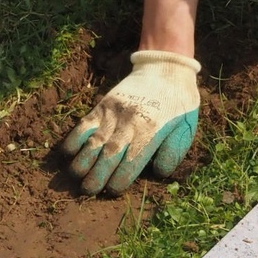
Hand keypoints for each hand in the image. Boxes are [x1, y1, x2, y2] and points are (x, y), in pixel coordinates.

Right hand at [62, 50, 200, 194]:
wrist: (165, 66)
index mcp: (152, 132)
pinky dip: (74, 139)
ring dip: (82, 162)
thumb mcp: (187, 127)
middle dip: (96, 177)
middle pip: (108, 156)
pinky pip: (84, 125)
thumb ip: (173, 151)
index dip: (119, 181)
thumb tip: (157, 173)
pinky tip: (70, 153)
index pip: (130, 164)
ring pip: (92, 142)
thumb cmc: (179, 102)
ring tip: (77, 177)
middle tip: (88, 191)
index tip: (113, 190)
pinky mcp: (102, 105)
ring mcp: (113, 114)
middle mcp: (129, 124)